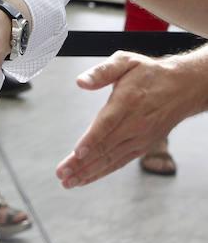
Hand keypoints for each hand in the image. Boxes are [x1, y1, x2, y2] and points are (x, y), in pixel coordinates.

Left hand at [55, 51, 189, 187]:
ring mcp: (139, 138)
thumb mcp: (125, 61)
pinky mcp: (141, 146)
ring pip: (111, 159)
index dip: (92, 140)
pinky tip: (87, 178)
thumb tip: (81, 81)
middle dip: (81, 163)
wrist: (181, 88)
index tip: (77, 152)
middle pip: (105, 147)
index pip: (107, 124)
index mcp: (128, 101)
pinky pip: (119, 162)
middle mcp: (134, 124)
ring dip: (88, 172)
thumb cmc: (149, 73)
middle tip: (62, 174)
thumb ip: (101, 71)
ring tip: (68, 181)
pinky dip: (102, 171)